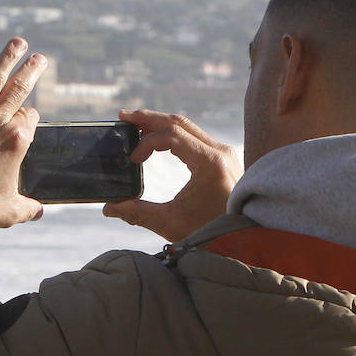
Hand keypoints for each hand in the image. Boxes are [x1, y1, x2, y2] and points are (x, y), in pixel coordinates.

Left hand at [0, 38, 46, 229]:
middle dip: (30, 71)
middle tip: (39, 57)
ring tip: (17, 42)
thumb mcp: (8, 211)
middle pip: (19, 89)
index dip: (29, 117)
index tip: (27, 117)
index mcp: (16, 140)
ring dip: (7, 58)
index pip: (29, 118)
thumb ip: (27, 208)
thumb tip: (39, 212)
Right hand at [102, 108, 241, 241]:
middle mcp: (219, 151)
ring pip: (187, 126)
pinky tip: (156, 139)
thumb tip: (109, 208)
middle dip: (149, 118)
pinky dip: (172, 134)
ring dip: (160, 124)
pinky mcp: (222, 158)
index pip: (172, 135)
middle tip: (123, 117)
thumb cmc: (213, 232)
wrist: (246, 238)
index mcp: (209, 163)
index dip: (146, 142)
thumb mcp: (172, 223)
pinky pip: (194, 136)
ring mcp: (223, 152)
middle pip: (179, 122)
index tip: (132, 160)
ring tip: (135, 125)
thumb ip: (138, 213)